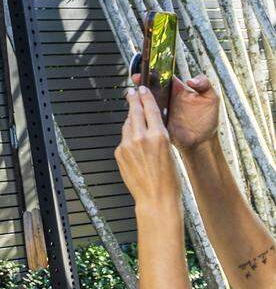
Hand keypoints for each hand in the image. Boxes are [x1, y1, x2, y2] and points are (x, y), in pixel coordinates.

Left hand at [115, 86, 181, 208]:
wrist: (156, 199)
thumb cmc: (169, 180)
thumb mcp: (169, 152)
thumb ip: (157, 136)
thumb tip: (148, 125)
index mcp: (158, 136)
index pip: (150, 109)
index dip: (145, 96)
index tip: (142, 88)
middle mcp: (141, 138)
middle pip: (134, 111)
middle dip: (133, 100)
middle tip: (131, 92)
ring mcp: (128, 145)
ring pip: (128, 125)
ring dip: (131, 119)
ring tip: (133, 113)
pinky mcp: (120, 153)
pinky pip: (123, 139)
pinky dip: (128, 136)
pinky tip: (132, 139)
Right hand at [133, 72, 219, 152]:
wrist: (202, 141)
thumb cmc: (207, 119)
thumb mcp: (211, 98)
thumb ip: (205, 84)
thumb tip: (191, 80)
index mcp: (176, 88)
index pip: (163, 75)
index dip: (154, 70)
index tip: (148, 68)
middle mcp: (165, 97)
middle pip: (150, 84)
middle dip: (142, 79)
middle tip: (137, 77)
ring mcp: (159, 108)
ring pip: (145, 98)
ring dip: (138, 93)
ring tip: (135, 91)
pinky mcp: (156, 119)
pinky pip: (145, 112)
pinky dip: (139, 108)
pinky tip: (136, 105)